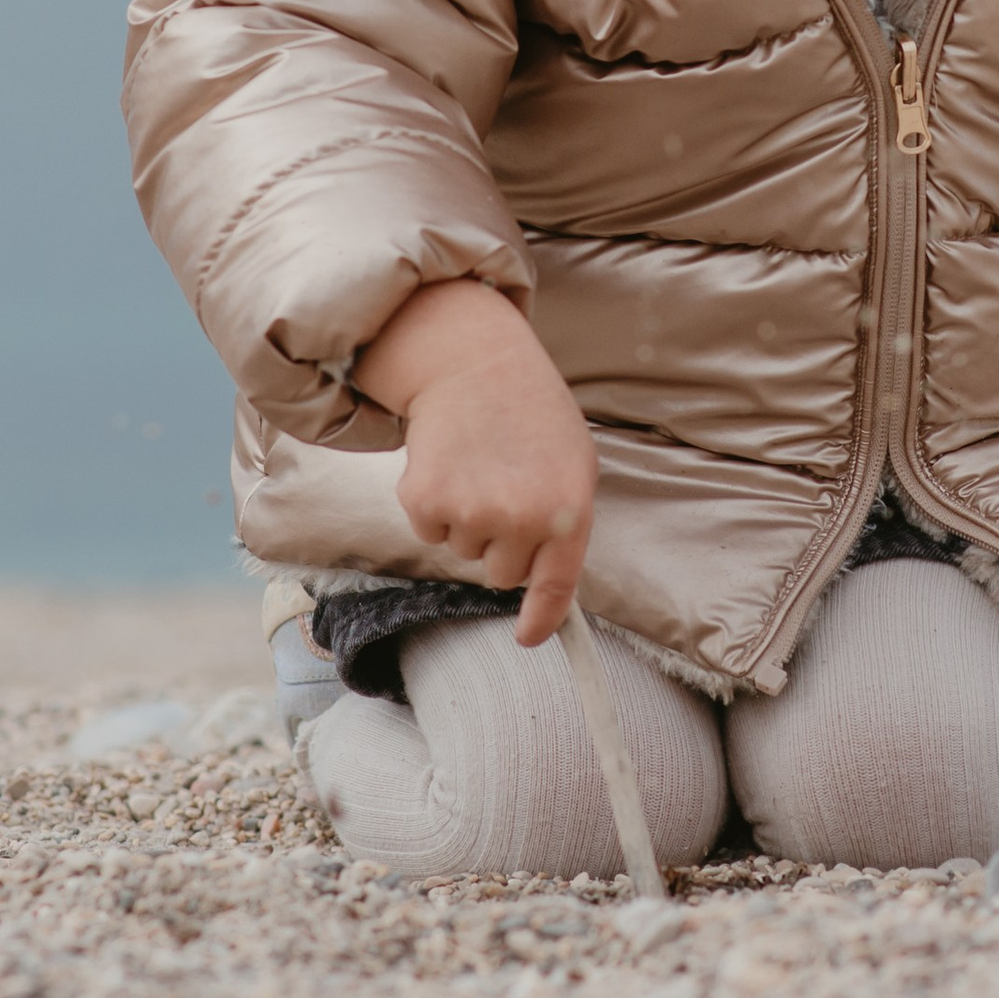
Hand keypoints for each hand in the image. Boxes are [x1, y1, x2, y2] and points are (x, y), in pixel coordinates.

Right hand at [351, 277, 598, 647]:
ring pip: (464, 552)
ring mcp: (472, 511)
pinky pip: (430, 533)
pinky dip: (434, 505)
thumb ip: (564, 523)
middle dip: (500, 542)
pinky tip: (449, 463)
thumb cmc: (529, 411)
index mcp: (569, 508)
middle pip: (501, 574)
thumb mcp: (572, 462)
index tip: (528, 638)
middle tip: (502, 485)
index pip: (556, 587)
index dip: (541, 619)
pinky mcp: (426, 501)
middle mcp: (522, 517)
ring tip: (479, 464)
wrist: (472, 359)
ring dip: (467, 519)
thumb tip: (548, 589)